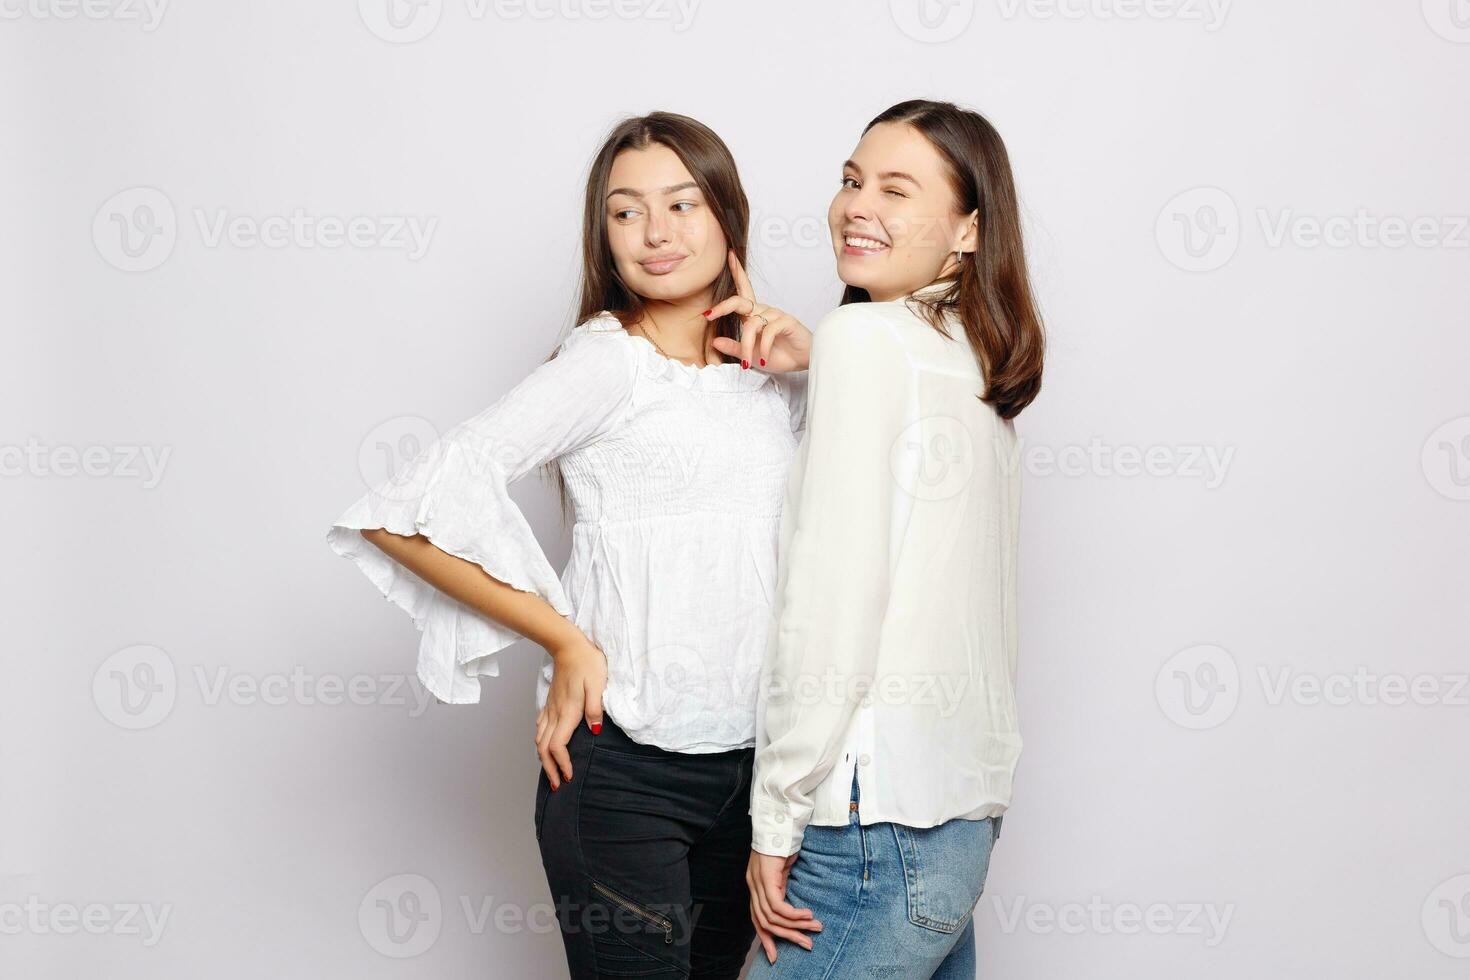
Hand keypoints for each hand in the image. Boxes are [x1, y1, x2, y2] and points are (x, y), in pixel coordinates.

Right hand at [534, 636, 606, 789]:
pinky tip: (545, 747)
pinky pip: (540, 728)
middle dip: (550, 769)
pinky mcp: (550, 703)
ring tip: (552, 772)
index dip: (561, 764)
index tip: (569, 776)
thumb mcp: (598, 684)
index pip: (557, 746)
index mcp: (568, 711)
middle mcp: (555, 713)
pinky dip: (541, 743)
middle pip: (544, 748)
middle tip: (558, 785)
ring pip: (539, 739)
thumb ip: (595, 708)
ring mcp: (550, 708)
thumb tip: (595, 731)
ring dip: (543, 758)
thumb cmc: (587, 663)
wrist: (568, 645)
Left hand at [705, 250, 811, 372]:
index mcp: (754, 315)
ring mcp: (775, 314)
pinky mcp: (786, 321)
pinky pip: (768, 332)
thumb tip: (714, 341)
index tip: (729, 256)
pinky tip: (763, 358)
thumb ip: (734, 348)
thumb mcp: (750, 355)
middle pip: (740, 301)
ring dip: (746, 346)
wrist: (802, 362)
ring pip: (751, 325)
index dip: (737, 273)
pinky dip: (762, 347)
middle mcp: (763, 311)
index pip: (743, 291)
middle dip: (724, 306)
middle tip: (709, 316)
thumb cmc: (779, 355)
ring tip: (747, 363)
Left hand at [746, 848, 822, 963]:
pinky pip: (777, 905)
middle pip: (764, 922)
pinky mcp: (765, 876)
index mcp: (756, 885)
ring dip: (795, 926)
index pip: (757, 919)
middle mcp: (753, 885)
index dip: (767, 938)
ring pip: (772, 916)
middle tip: (807, 946)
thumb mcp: (784, 868)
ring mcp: (757, 881)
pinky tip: (807, 914)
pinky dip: (792, 914)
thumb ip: (783, 885)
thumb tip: (793, 904)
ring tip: (815, 927)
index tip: (776, 955)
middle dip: (786, 937)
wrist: (780, 817)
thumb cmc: (785, 840)